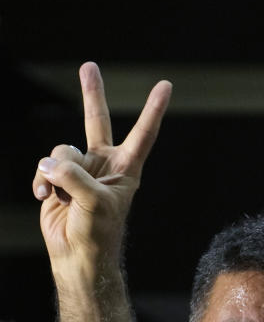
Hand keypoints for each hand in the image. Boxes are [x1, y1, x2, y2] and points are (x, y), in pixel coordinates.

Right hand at [33, 62, 170, 270]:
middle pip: (96, 121)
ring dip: (55, 173)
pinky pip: (43, 167)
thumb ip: (74, 176)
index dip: (153, 109)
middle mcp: (104, 164)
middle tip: (89, 66)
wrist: (77, 254)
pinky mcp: (57, 179)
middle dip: (92, 94)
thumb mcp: (94, 203)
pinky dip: (41, 182)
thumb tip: (49, 163)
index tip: (165, 85)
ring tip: (62, 196)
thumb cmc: (98, 232)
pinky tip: (46, 199)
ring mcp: (79, 170)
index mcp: (126, 169)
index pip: (143, 134)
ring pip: (60, 151)